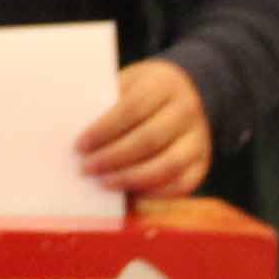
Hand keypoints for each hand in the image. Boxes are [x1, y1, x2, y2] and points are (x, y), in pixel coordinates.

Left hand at [76, 59, 209, 198]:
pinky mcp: (202, 163)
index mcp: (164, 83)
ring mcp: (198, 138)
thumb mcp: (127, 84)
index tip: (80, 145)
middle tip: (86, 168)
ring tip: (103, 183)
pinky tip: (129, 194)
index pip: (132, 108)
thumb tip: (76, 137)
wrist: (186, 94)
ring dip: (130, 178)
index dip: (104, 130)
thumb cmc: (142, 93)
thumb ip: (107, 105)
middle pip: (148, 139)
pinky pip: (180, 185)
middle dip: (113, 157)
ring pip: (166, 165)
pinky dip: (153, 193)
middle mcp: (187, 110)